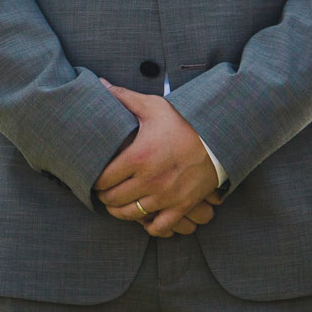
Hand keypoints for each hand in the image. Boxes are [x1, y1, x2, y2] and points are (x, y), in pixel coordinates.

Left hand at [95, 82, 221, 237]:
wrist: (219, 138)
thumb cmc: (183, 121)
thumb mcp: (153, 106)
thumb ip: (124, 97)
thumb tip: (99, 84)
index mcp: (138, 157)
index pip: (103, 179)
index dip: (93, 180)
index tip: (92, 177)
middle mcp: (150, 180)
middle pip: (113, 199)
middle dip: (104, 196)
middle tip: (102, 191)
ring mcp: (166, 196)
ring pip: (131, 215)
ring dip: (119, 211)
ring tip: (116, 204)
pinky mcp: (182, 206)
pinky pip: (159, 228)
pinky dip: (149, 226)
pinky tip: (144, 216)